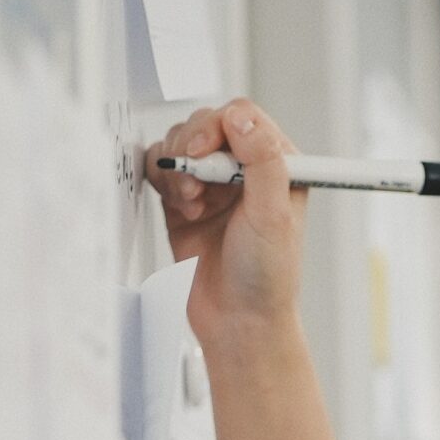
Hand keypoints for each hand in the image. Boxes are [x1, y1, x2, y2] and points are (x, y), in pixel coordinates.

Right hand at [142, 96, 307, 340]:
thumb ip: (262, 161)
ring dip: (178, 169)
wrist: (237, 321)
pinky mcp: (184, 201)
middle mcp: (244, 170)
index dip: (218, 127)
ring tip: (192, 203)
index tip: (203, 153)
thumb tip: (242, 118)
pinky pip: (162, 170)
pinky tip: (182, 209)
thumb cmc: (266, 276)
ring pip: (180, 144)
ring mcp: (213, 184)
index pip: (243, 118)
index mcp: (278, 165)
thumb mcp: (272, 214)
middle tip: (195, 186)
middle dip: (192, 149)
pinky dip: (163, 182)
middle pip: (206, 125)